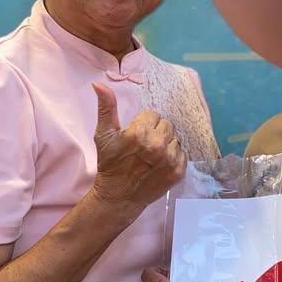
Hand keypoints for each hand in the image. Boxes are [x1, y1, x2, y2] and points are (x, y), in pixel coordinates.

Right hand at [91, 82, 185, 212]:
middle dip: (156, 132)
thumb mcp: (104, 135)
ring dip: (166, 144)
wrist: (119, 197)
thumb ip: (106, 107)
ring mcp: (170, 159)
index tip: (135, 136)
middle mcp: (157, 145)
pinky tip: (160, 164)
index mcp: (140, 133)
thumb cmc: (110, 165)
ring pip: (175, 138)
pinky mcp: (178, 171)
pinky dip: (173, 157)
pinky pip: (182, 153)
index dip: (143, 124)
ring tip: (152, 155)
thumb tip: (99, 84)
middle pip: (166, 124)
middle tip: (144, 145)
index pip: (152, 114)